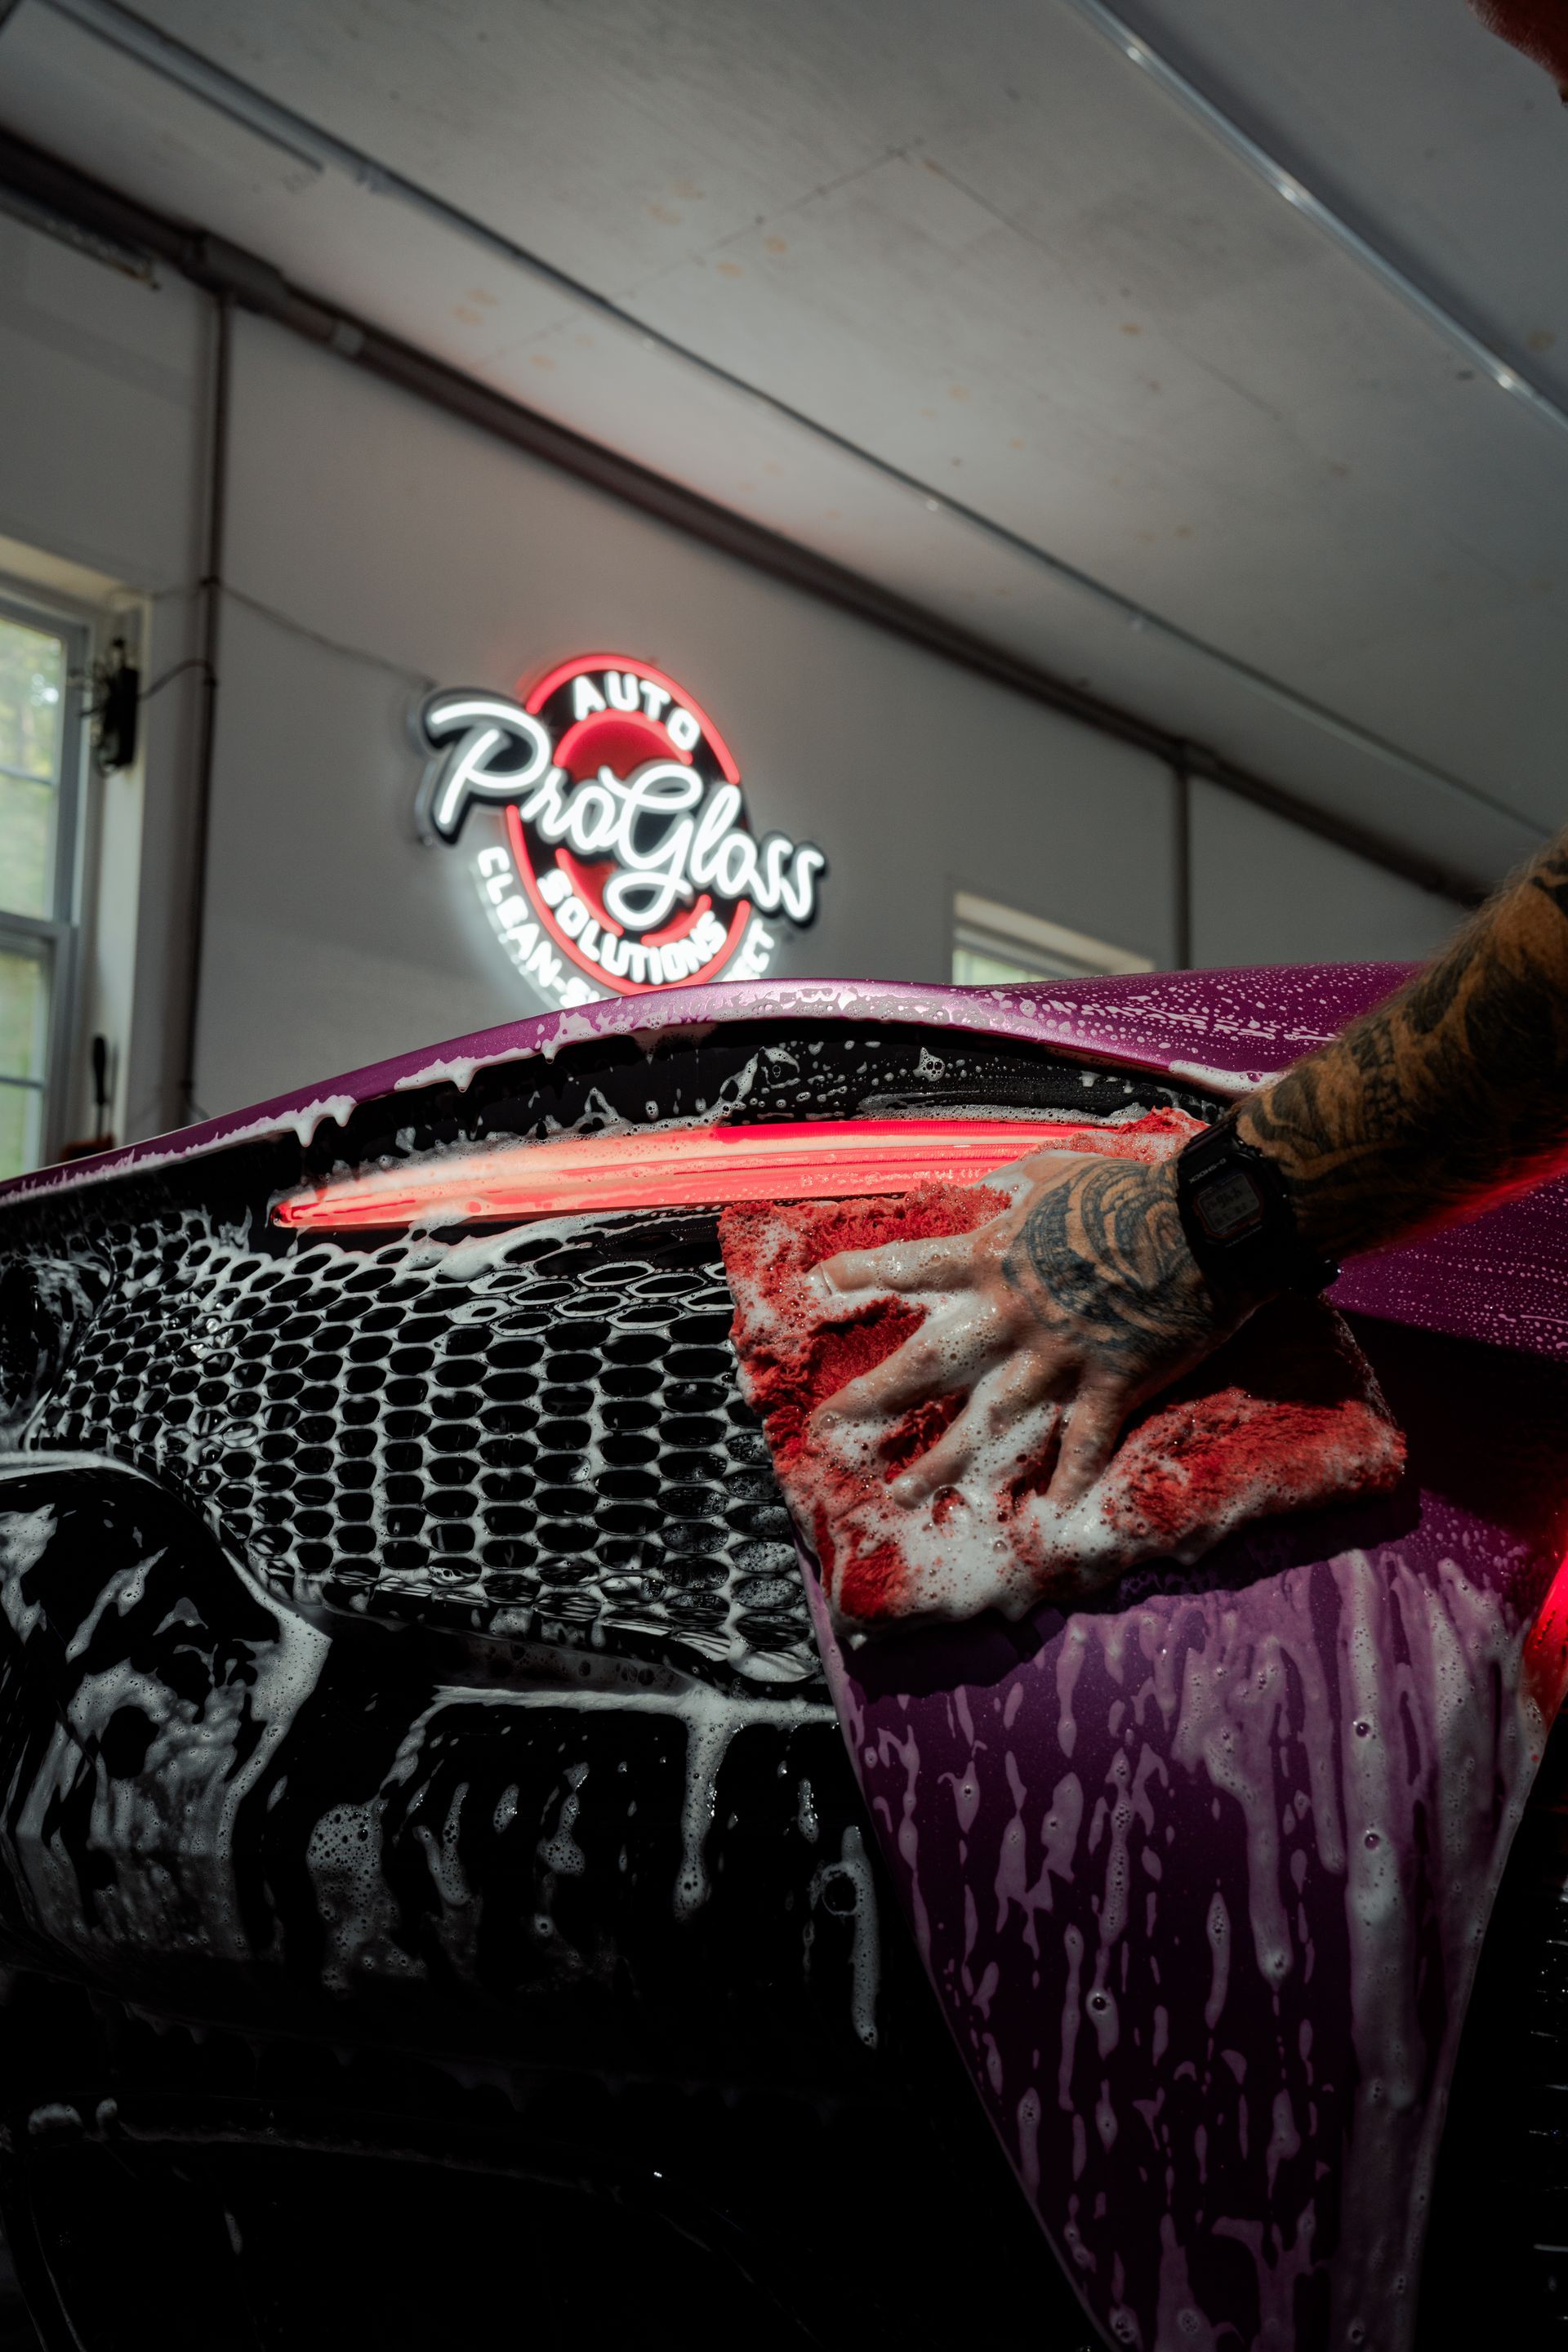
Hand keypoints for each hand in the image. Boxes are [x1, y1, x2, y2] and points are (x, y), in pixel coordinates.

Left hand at [810, 1149, 1251, 1517]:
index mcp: (994, 1257)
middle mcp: (1010, 1315)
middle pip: (926, 1364)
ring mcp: (1057, 1358)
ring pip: (986, 1422)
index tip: (823, 1283)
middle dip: (873, 1395)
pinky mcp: (1109, 1384)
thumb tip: (997, 1189)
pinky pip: (1083, 1441)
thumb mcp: (1059, 1171)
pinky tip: (1051, 1509)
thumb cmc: (1128, 1190)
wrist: (1202, 1224)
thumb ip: (1019, 1187)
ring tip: (904, 1493)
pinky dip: (1069, 1475)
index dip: (864, 1273)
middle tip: (830, 1423)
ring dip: (941, 1462)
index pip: (912, 1266)